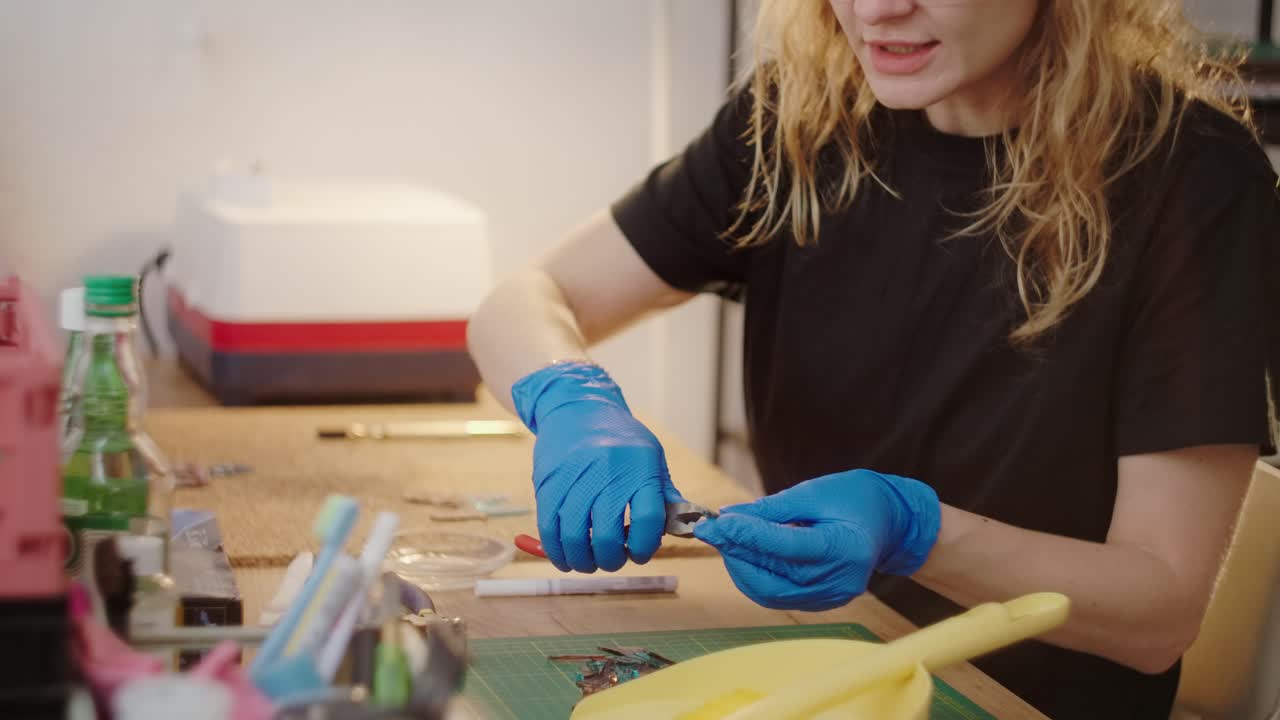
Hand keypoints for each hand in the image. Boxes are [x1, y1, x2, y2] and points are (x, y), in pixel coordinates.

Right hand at [512, 361, 683, 572]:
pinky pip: (549, 527)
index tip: (639, 553)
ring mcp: (574, 479)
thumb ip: (663, 493)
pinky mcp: (548, 483)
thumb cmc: (619, 437)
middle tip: (612, 560)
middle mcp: (607, 473)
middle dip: (611, 559)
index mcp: (639, 468)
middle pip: (607, 535)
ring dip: (582, 561)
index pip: (647, 519)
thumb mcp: (651, 456)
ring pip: (575, 536)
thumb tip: (681, 528)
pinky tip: (566, 558)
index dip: (644, 546)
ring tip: (589, 563)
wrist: (576, 408)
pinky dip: (556, 551)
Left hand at [693, 469, 939, 610]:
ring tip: (728, 540)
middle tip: (713, 530)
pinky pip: (779, 596)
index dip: (746, 536)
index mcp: (844, 547)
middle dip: (736, 553)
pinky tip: (747, 555)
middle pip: (772, 576)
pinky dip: (756, 577)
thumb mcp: (814, 492)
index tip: (715, 524)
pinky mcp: (822, 603)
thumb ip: (771, 508)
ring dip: (741, 567)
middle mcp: (839, 580)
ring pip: (769, 592)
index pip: (785, 546)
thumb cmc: (855, 499)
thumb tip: (729, 516)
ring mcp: (831, 596)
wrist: (889, 522)